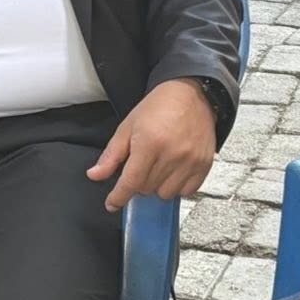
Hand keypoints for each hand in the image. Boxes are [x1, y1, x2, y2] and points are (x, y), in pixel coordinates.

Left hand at [88, 78, 216, 211]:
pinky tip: (174, 170)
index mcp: (150, 143)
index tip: (112, 203)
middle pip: (146, 189)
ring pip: (165, 194)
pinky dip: (177, 186)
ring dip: (158, 185)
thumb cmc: (160, 107)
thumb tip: (95, 175)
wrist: (191, 95)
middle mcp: (172, 154)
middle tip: (142, 163)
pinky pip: (187, 191)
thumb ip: (111, 155)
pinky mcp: (204, 165)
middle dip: (138, 181)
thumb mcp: (128, 127)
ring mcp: (190, 161)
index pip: (130, 182)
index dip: (118, 197)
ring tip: (160, 165)